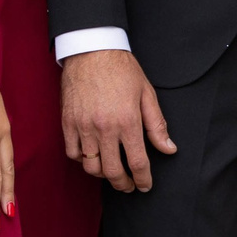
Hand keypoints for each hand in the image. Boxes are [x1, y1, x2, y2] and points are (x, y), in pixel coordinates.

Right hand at [60, 49, 176, 192]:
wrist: (92, 50)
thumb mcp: (146, 94)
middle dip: (123, 184)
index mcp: (128, 121)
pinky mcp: (68, 123)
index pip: (138, 163)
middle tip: (128, 186)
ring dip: (103, 174)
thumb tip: (169, 149)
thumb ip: (157, 125)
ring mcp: (84, 127)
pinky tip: (91, 156)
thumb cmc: (122, 69)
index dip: (143, 179)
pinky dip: (81, 160)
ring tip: (111, 172)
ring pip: (91, 166)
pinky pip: (72, 153)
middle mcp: (105, 128)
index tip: (145, 185)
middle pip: (113, 171)